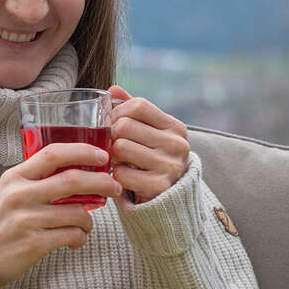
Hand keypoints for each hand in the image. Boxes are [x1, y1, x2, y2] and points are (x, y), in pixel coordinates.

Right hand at [0, 143, 121, 288]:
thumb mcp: (7, 192)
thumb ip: (35, 179)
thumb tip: (77, 169)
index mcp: (14, 177)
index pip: (53, 154)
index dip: (83, 151)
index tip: (102, 156)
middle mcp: (20, 195)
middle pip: (73, 180)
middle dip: (101, 182)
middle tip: (114, 187)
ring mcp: (26, 220)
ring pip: (78, 213)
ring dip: (89, 220)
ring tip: (86, 224)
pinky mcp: (33, 244)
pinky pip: (72, 236)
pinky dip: (80, 238)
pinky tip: (75, 240)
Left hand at [108, 85, 189, 205]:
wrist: (169, 199)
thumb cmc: (153, 159)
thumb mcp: (149, 133)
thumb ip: (132, 110)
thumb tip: (113, 89)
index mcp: (175, 127)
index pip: (138, 105)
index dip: (118, 112)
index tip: (113, 123)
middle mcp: (177, 144)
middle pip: (125, 126)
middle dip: (112, 135)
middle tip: (112, 145)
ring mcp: (170, 166)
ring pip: (121, 148)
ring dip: (112, 156)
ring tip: (118, 161)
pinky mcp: (159, 187)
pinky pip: (121, 174)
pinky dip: (116, 176)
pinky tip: (123, 177)